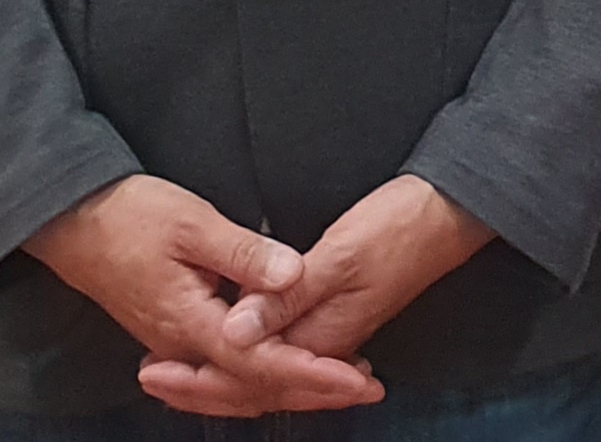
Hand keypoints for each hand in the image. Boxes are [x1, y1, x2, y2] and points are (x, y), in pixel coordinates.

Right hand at [25, 176, 377, 415]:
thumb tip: (294, 277)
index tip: (357, 380)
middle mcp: (184, 343)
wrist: (70, 220)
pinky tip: (282, 368)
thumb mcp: (193, 224)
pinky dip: (258, 374)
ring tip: (338, 381)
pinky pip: (223, 368)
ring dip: (288, 385)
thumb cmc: (128, 216)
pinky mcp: (173, 330)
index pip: (264, 364)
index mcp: (192, 322)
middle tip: (365, 387)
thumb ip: (245, 254)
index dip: (315, 375)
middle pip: (255, 385)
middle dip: (313, 390)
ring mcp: (176, 340)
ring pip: (239, 382)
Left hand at [153, 175, 497, 412]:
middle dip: (201, 387)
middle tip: (149, 377)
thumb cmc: (400, 227)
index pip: (248, 376)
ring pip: (267, 373)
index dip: (197, 379)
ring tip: (175, 368)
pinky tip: (234, 347)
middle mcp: (325, 345)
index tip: (153, 372)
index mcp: (321, 337)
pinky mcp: (337, 317)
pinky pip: (282, 353)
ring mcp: (333, 334)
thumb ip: (285, 298)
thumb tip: (233, 333)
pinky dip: (250, 359)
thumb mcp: (339, 256)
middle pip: (254, 386)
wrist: (451, 212)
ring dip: (222, 376)